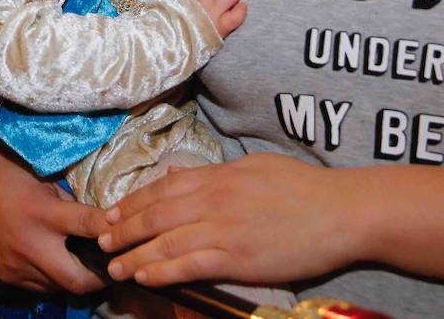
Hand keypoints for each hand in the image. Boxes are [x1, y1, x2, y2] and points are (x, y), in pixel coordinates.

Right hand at [0, 137, 109, 293]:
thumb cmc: (13, 173)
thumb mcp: (47, 182)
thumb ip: (72, 207)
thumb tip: (102, 224)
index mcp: (41, 212)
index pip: (89, 226)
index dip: (115, 232)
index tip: (132, 234)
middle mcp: (29, 243)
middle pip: (78, 279)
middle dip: (101, 277)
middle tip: (115, 266)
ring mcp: (15, 264)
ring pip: (60, 286)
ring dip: (76, 278)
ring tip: (88, 264)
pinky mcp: (6, 274)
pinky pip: (40, 286)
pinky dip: (54, 277)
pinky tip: (59, 262)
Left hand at [97, 153, 363, 286]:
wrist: (342, 212)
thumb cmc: (304, 188)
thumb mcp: (255, 167)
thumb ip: (216, 172)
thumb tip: (182, 175)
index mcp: (219, 176)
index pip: (163, 187)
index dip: (133, 201)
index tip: (112, 212)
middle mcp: (214, 199)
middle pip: (155, 214)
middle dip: (124, 229)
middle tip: (101, 240)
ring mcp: (223, 229)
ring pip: (165, 241)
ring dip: (134, 255)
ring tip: (113, 266)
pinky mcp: (236, 258)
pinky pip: (189, 265)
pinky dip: (162, 271)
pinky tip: (145, 277)